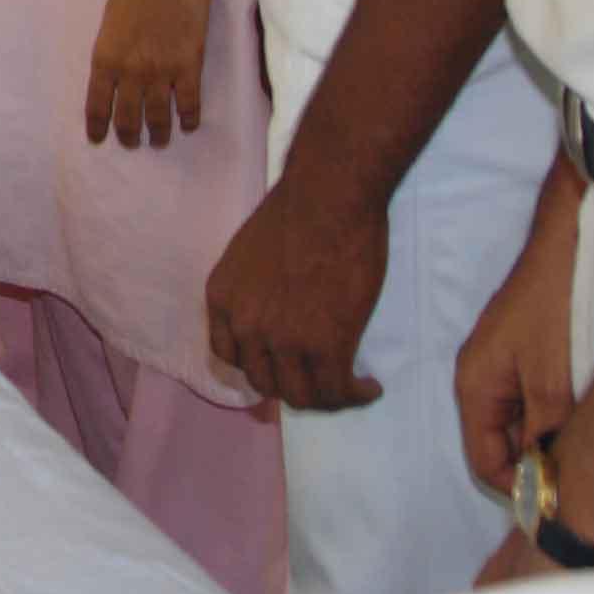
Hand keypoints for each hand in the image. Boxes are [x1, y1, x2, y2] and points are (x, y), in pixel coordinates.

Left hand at [83, 0, 216, 147]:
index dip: (98, 126)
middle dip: (129, 135)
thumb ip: (113, 48)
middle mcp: (130, 70)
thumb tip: (116, 72)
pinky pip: (190, 103)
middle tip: (132, 143)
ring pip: (159, 117)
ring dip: (159, 133)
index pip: (97, 104)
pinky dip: (189, 118)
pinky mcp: (191, 63)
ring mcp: (161, 69)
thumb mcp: (110, 17)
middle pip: (128, 117)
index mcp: (104, 56)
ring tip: (159, 141)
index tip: (99, 140)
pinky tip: (188, 124)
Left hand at [206, 171, 388, 411]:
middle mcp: (246, 326)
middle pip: (265, 382)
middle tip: (319, 378)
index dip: (259, 365)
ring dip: (327, 397)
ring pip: (302, 395)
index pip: (230, 355)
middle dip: (293, 385)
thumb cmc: (297, 210)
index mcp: (223, 299)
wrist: (329, 196)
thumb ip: (253, 288)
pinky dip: (355, 395)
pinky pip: (338, 390)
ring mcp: (284, 340)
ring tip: (349, 386)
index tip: (282, 365)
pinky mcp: (327, 346)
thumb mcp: (249, 252)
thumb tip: (275, 309)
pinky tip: (369, 387)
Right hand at [457, 163, 584, 494]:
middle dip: (539, 465)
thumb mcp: (552, 379)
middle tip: (585, 477)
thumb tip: (547, 482)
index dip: (519, 488)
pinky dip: (562, 416)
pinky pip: (539, 401)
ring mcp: (508, 362)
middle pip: (503, 444)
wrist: (574, 238)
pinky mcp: (532, 351)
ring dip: (554, 440)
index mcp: (475, 383)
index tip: (561, 500)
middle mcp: (485, 376)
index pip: (484, 460)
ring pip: (526, 423)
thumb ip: (544, 435)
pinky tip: (593, 416)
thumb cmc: (556, 304)